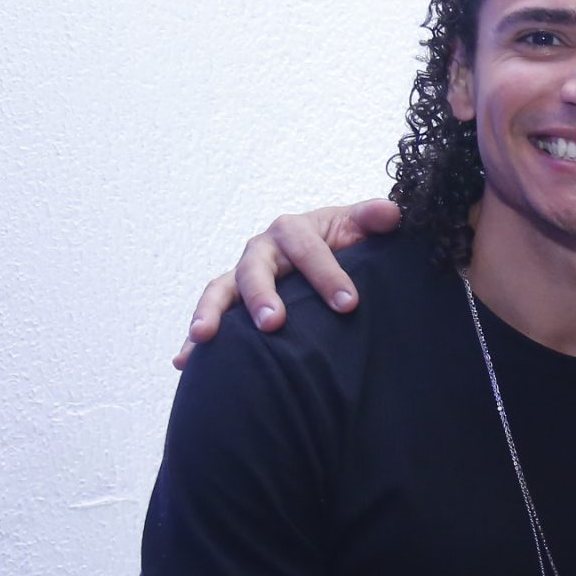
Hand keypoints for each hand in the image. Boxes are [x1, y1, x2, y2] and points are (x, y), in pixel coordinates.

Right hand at [174, 198, 400, 367]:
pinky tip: (183, 361)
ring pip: (220, 291)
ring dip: (211, 312)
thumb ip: (373, 219)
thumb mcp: (359, 226)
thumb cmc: (343, 241)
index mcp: (294, 230)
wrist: (325, 251)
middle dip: (262, 296)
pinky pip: (210, 318)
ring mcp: (241, 276)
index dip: (327, 275)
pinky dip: (193, 340)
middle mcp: (261, 251)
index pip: (309, 250)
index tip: (348, 304)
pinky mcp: (231, 302)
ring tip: (204, 337)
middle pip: (254, 270)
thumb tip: (391, 213)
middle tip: (273, 323)